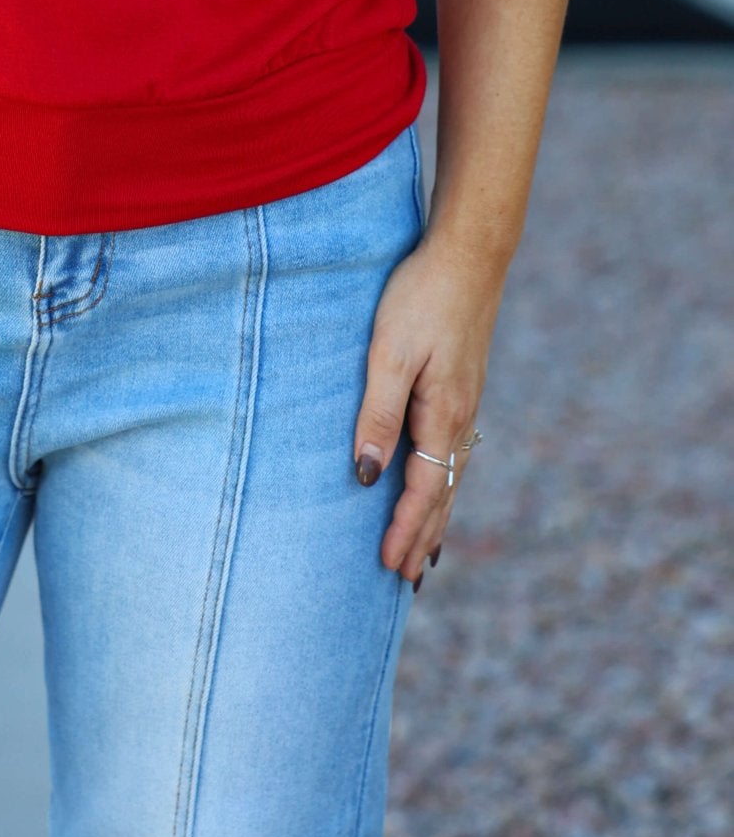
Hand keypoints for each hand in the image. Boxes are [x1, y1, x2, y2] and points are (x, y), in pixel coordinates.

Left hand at [351, 232, 502, 586]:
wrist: (468, 253)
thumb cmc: (421, 297)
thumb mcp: (390, 354)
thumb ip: (378, 415)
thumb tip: (369, 476)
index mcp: (444, 415)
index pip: (424, 490)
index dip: (405, 530)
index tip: (389, 568)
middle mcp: (461, 417)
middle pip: (443, 493)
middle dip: (423, 537)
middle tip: (404, 582)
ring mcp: (465, 403)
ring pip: (451, 475)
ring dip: (436, 516)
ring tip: (422, 554)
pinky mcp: (461, 387)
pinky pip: (453, 452)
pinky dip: (444, 483)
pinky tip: (437, 485)